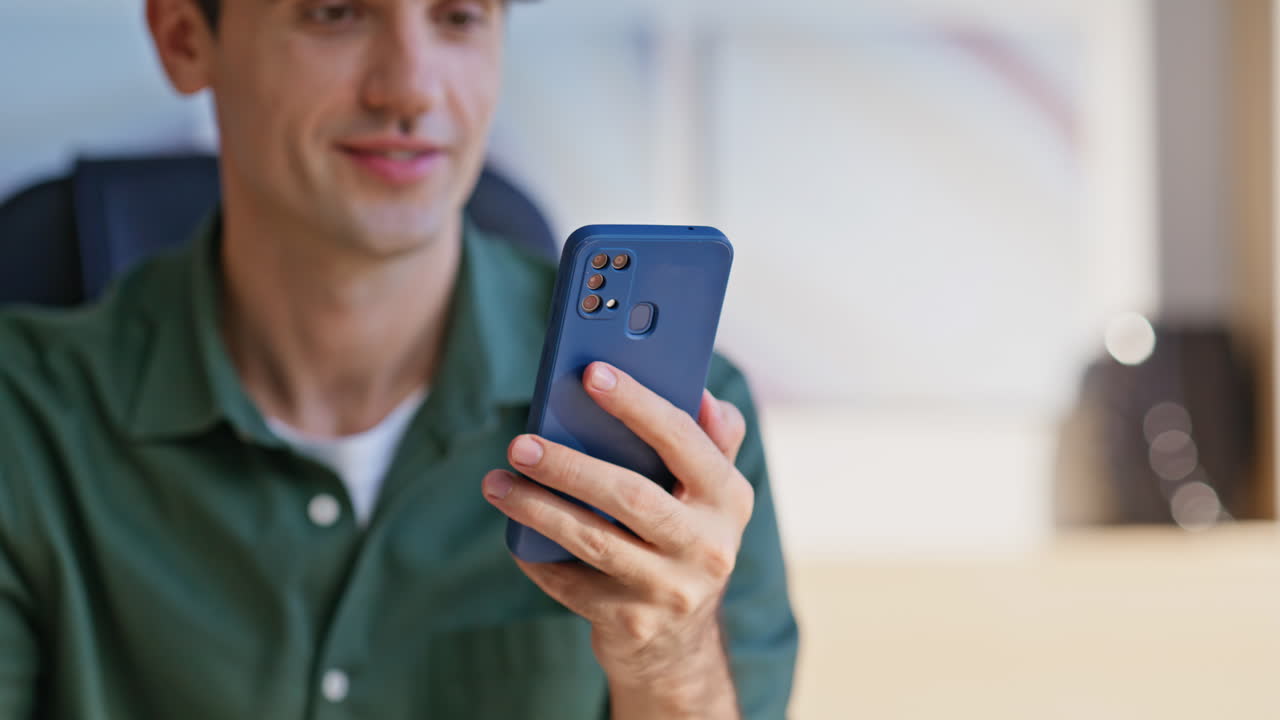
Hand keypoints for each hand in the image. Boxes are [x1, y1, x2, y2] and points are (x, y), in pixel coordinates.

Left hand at [481, 361, 753, 716]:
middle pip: (631, 496)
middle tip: (520, 443)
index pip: (683, 441)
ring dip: (538, 508)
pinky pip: (572, 584)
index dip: (638, 405)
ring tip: (497, 483)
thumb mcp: (713, 493)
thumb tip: (704, 397)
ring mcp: (672, 590)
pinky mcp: (633, 624)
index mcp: (729, 498)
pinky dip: (539, 557)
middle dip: (570, 465)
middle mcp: (709, 546)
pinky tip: (514, 534)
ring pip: (594, 542)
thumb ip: (713, 440)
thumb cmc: (685, 537)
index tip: (592, 373)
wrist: (680, 641)